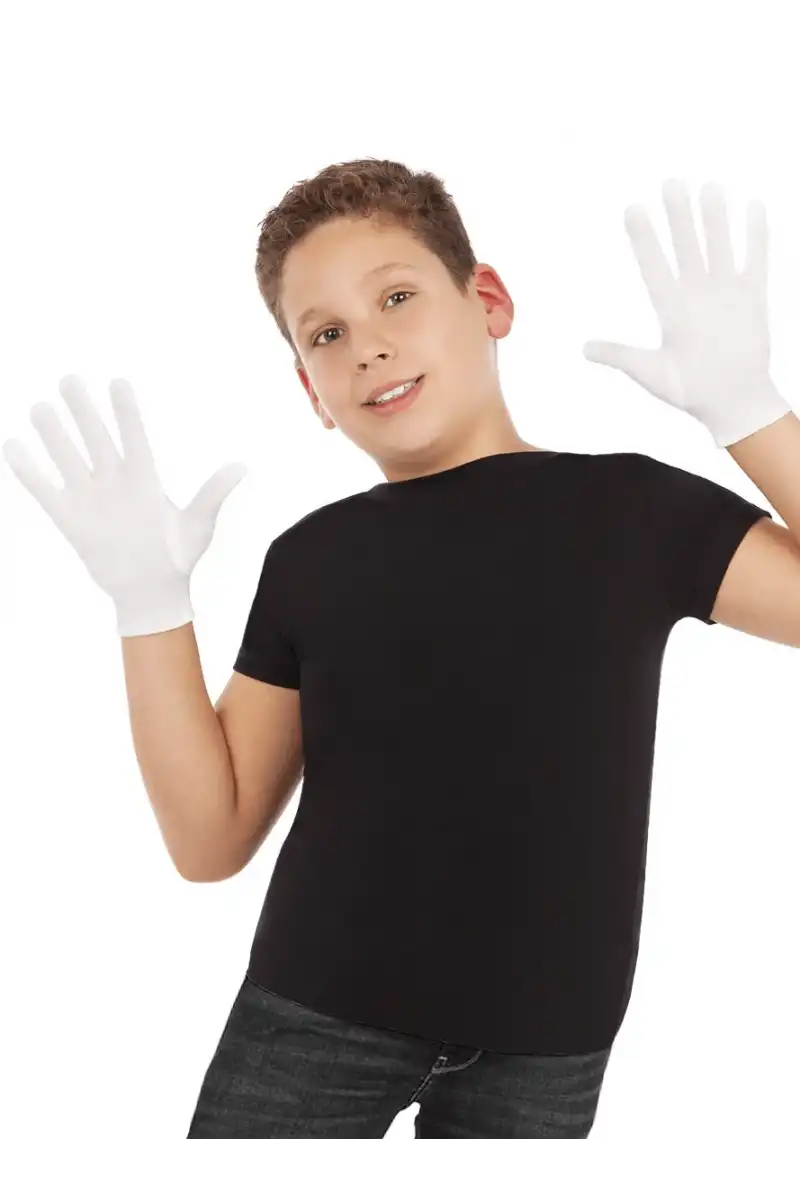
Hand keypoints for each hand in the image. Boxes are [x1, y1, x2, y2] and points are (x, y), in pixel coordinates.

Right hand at [2, 375, 246, 636]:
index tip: (117, 381)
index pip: (133, 437)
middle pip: (96, 439)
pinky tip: (15, 446)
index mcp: (146, 479)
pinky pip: (46, 491)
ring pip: (68, 459)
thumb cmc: (178, 558)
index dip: (125, 411)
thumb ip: (213, 494)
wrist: (150, 593)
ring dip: (54, 435)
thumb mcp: (198, 526)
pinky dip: (30, 471)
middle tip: (69, 379)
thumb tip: (242, 466)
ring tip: (40, 407)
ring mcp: (91, 499)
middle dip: (83, 411)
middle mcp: (115, 483)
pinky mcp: (71, 520)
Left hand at [582, 178, 790, 447]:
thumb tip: (584, 350)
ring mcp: (725, 293)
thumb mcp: (650, 372)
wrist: (732, 402)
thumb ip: (621, 356)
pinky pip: (755, 260)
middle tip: (671, 182)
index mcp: (670, 308)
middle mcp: (696, 294)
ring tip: (709, 186)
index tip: (632, 209)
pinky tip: (752, 207)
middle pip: (685, 246)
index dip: (644, 237)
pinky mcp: (752, 298)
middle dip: (679, 216)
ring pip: (718, 245)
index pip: (654, 264)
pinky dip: (754, 236)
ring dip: (715, 218)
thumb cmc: (690, 392)